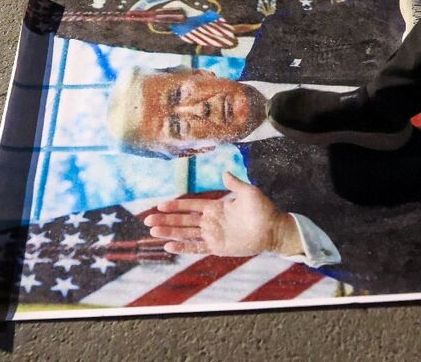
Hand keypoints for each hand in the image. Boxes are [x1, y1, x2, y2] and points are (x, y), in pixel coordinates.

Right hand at [144, 172, 302, 256]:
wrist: (273, 229)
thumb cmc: (263, 209)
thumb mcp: (249, 192)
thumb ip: (235, 184)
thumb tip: (224, 172)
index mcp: (216, 207)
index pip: (191, 205)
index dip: (176, 205)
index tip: (160, 204)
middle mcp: (211, 221)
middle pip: (183, 220)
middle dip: (166, 220)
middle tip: (147, 219)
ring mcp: (213, 235)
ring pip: (186, 234)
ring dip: (170, 232)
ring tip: (153, 231)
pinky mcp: (217, 247)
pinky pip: (197, 248)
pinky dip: (183, 247)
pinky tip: (169, 245)